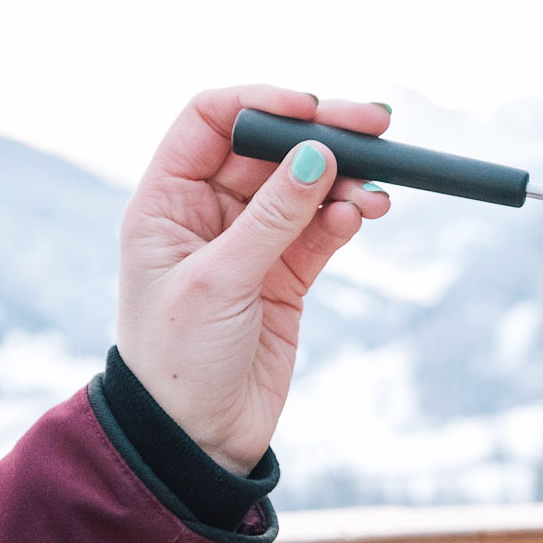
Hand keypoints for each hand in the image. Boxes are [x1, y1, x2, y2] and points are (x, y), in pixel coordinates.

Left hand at [116, 88, 391, 473]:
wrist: (196, 439)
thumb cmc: (179, 360)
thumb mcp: (219, 282)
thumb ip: (271, 218)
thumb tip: (318, 154)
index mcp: (166, 201)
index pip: (211, 120)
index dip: (261, 103)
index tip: (312, 107)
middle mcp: (206, 212)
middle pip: (270, 146)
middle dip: (321, 134)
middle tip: (376, 127)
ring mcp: (251, 243)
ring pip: (305, 185)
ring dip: (345, 180)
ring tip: (377, 194)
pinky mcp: (287, 276)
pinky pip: (324, 229)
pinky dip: (348, 217)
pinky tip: (365, 216)